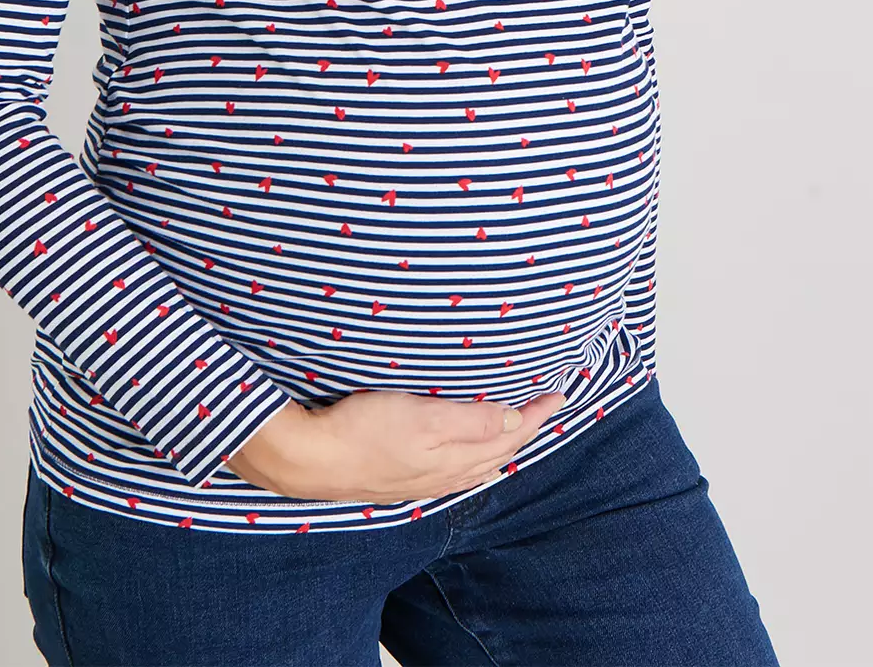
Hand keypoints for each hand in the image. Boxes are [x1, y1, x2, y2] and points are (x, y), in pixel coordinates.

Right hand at [228, 387, 568, 503]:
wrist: (310, 459)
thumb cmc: (363, 430)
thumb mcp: (422, 417)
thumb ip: (470, 420)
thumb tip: (514, 420)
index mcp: (454, 456)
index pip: (510, 434)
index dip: (537, 414)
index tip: (561, 392)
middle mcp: (444, 473)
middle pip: (499, 451)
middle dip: (528, 429)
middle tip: (551, 405)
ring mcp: (423, 479)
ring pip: (479, 464)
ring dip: (504, 445)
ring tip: (523, 431)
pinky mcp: (402, 479)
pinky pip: (456, 473)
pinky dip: (476, 461)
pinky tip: (474, 461)